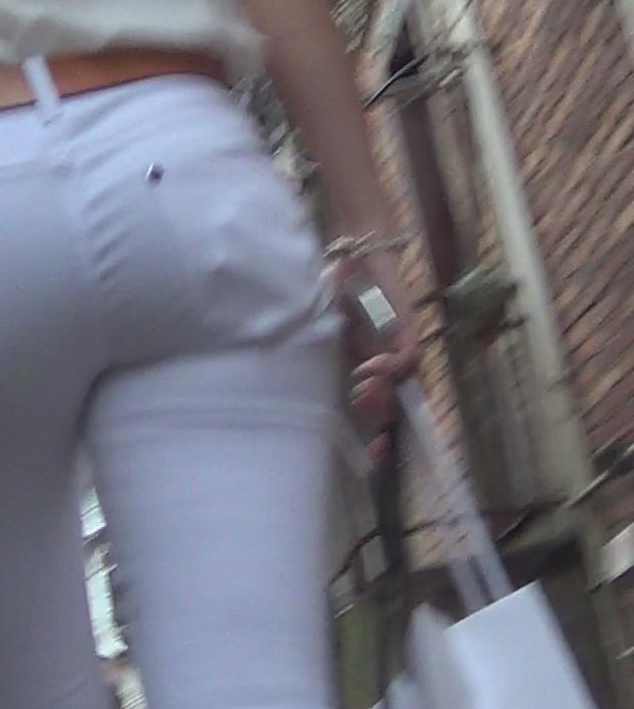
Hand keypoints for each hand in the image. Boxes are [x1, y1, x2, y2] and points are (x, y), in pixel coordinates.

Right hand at [332, 248, 419, 457]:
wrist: (356, 253)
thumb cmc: (335, 289)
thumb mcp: (324, 329)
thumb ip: (324, 353)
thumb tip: (301, 386)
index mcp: (365, 364)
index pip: (378, 407)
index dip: (378, 434)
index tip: (372, 456)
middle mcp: (385, 359)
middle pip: (393, 402)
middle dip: (381, 421)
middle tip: (370, 434)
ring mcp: (398, 344)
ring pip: (401, 383)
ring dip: (383, 394)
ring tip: (363, 391)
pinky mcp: (407, 328)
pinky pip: (406, 356)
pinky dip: (390, 366)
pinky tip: (371, 366)